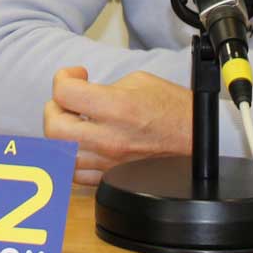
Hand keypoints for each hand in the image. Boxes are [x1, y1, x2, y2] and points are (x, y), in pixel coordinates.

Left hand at [43, 67, 190, 185]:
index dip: (64, 77)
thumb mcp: (139, 81)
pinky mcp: (112, 177)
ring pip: (60, 154)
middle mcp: (110, 138)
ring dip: (61, 134)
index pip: (65, 93)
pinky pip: (76, 174)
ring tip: (74, 122)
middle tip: (68, 101)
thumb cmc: (175, 109)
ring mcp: (109, 162)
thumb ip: (104, 87)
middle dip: (54, 108)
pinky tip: (82, 143)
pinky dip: (71, 157)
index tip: (77, 75)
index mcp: (117, 107)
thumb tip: (84, 92)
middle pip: (54, 127)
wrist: (198, 139)